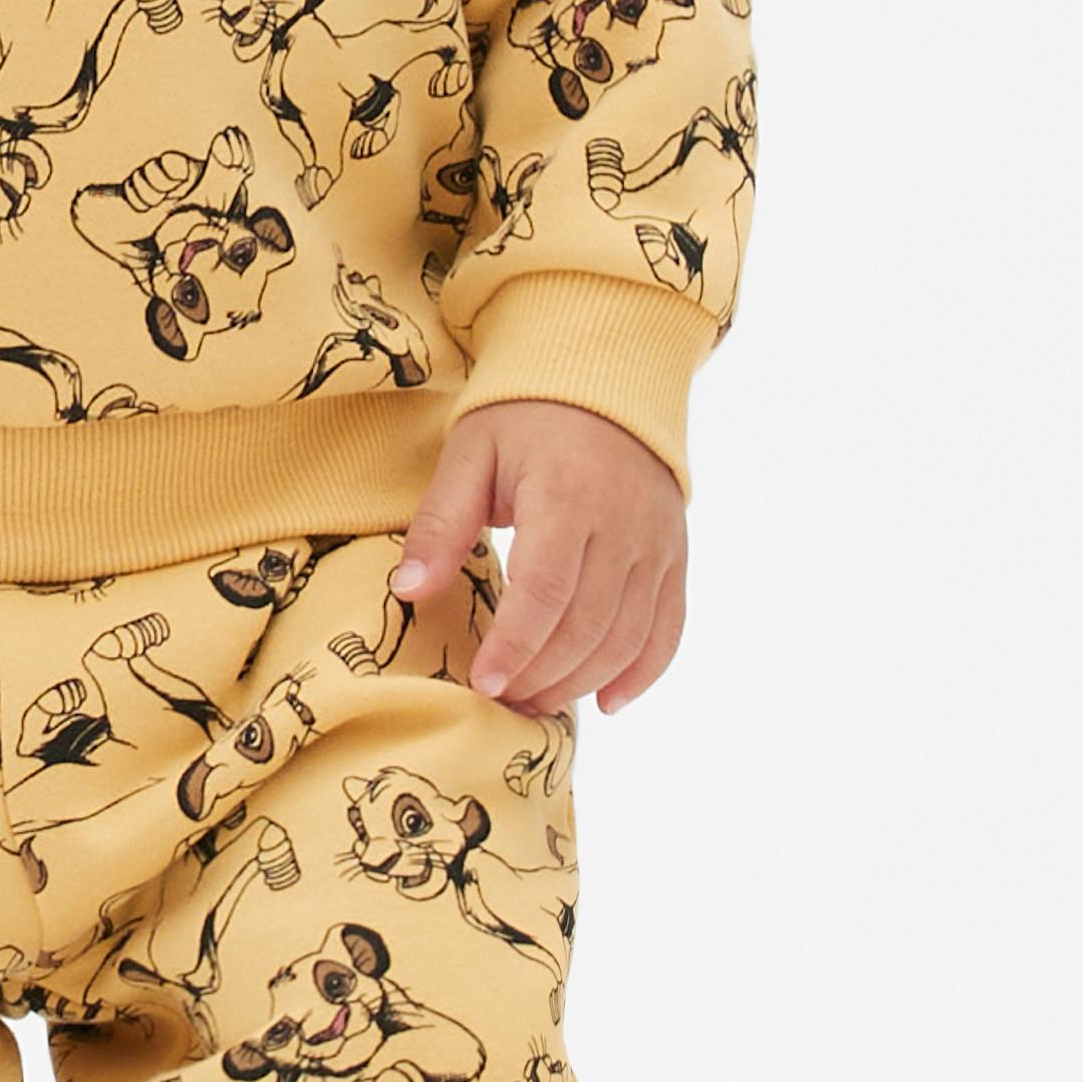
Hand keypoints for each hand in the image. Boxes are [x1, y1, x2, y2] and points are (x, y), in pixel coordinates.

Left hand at [386, 398, 688, 714]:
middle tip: (499, 701)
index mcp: (568, 495)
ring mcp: (658, 543)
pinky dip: (642, 673)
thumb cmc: (526, 415)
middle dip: (541, 676)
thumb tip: (407, 591)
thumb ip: (441, 523)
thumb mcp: (471, 453)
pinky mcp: (675, 555)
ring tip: (534, 703)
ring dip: (581, 682)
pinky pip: (668, 627)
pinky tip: (606, 701)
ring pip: (628, 637)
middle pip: (587, 625)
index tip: (482, 684)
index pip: (546, 592)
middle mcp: (624, 524)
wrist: (607, 378)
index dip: (515, 647)